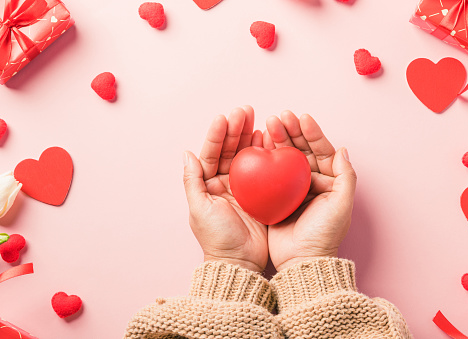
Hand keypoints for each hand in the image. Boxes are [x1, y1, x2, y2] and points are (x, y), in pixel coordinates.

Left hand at [183, 106, 267, 272]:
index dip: (217, 135)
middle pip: (229, 150)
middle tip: (245, 111)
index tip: (224, 117)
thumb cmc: (217, 237)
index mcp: (208, 184)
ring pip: (246, 157)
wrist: (240, 261)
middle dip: (236, 130)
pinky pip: (263, 170)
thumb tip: (187, 153)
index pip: (211, 153)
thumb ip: (193, 180)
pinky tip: (269, 141)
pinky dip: (266, 155)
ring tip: (258, 120)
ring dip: (250, 138)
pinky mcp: (260, 195)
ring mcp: (244, 188)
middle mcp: (224, 182)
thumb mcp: (199, 208)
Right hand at [264, 112, 356, 271]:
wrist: (301, 260)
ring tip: (268, 124)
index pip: (321, 150)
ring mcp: (291, 189)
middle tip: (280, 117)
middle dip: (291, 132)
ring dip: (277, 140)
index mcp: (328, 181)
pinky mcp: (275, 197)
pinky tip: (258, 145)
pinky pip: (269, 173)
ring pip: (284, 158)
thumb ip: (345, 176)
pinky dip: (265, 158)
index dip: (312, 133)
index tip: (302, 118)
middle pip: (301, 150)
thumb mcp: (341, 205)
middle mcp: (310, 182)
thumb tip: (343, 149)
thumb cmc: (324, 234)